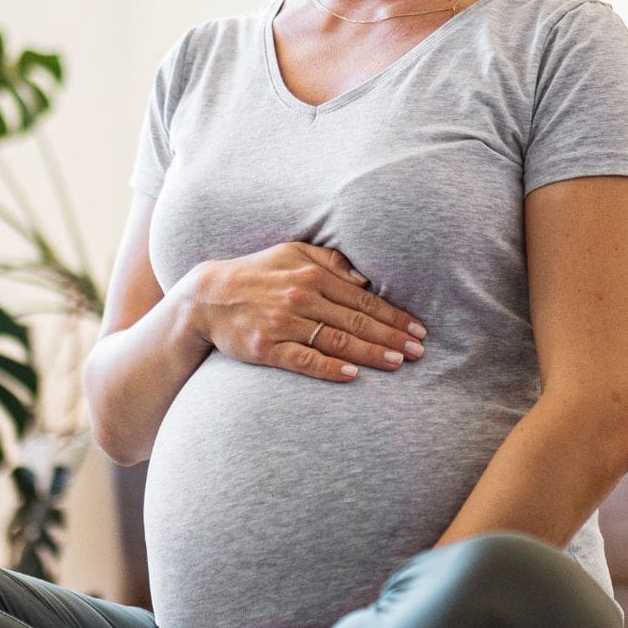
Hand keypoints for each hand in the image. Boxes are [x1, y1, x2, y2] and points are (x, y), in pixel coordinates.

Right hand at [184, 242, 426, 383]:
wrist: (207, 298)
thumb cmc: (256, 274)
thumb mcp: (291, 252)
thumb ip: (330, 261)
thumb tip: (365, 280)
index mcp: (311, 274)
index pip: (363, 300)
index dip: (394, 315)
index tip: (418, 329)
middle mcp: (301, 297)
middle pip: (356, 322)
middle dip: (392, 337)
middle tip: (420, 351)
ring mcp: (283, 323)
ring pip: (336, 341)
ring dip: (371, 353)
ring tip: (398, 363)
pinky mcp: (266, 347)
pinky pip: (304, 360)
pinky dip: (329, 368)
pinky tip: (353, 375)